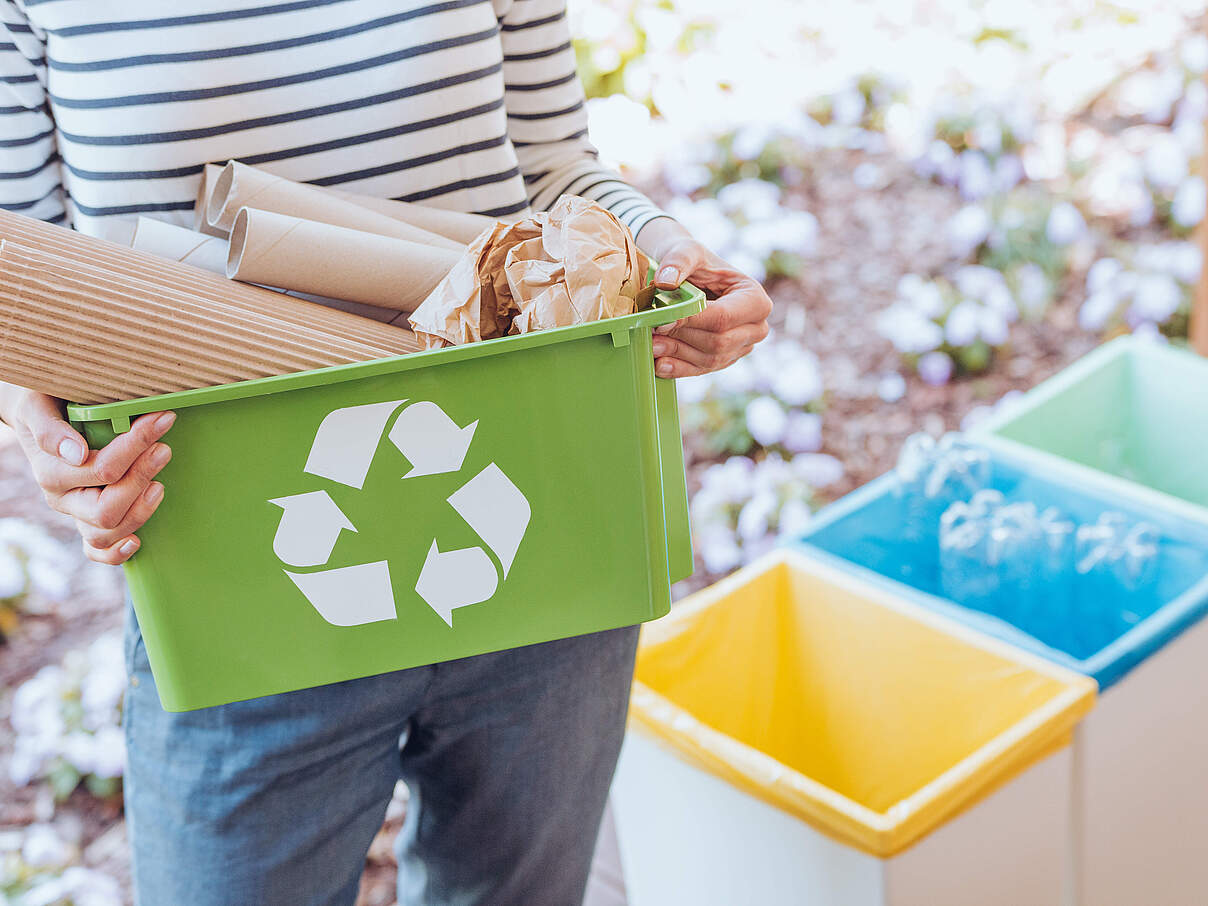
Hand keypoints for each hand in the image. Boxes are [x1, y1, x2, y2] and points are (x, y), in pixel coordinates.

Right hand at [1, 388, 174, 563]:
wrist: (43, 414)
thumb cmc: (48, 405)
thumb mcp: (39, 406)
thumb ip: (50, 428)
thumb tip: (76, 453)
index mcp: (51, 471)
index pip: (101, 469)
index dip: (136, 446)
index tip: (162, 420)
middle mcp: (62, 498)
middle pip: (106, 509)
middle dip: (141, 478)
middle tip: (163, 450)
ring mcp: (76, 514)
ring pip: (107, 532)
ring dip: (140, 511)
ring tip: (159, 484)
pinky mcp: (89, 523)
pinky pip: (97, 552)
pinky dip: (116, 553)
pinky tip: (137, 542)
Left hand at [637, 219, 771, 377]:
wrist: (691, 276)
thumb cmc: (694, 261)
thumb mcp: (687, 251)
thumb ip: (678, 261)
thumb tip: (665, 281)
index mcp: (755, 299)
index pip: (723, 318)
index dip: (692, 321)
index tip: (662, 320)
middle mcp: (756, 327)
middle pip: (718, 342)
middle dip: (682, 339)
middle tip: (651, 332)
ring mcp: (742, 347)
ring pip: (709, 359)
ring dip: (677, 354)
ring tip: (650, 346)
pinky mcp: (724, 359)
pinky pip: (702, 369)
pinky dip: (679, 368)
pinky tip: (659, 365)